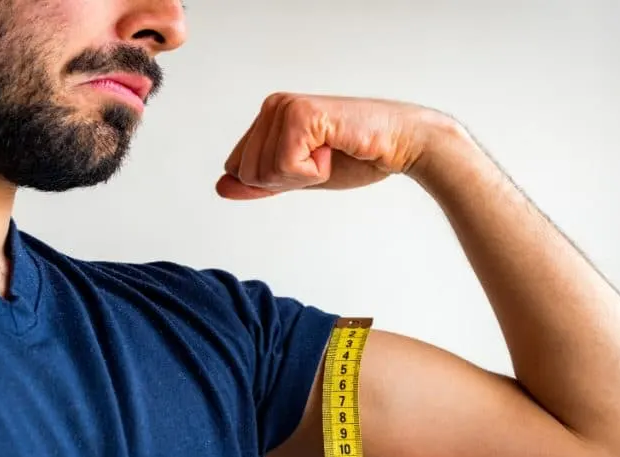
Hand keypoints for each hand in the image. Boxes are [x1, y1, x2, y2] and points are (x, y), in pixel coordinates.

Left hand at [216, 93, 451, 198]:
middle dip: (289, 181)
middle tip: (324, 159)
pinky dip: (313, 172)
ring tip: (331, 152)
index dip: (276, 182)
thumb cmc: (357, 157)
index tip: (311, 164)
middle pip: (248, 173)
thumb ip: (261, 182)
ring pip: (265, 172)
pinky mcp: (301, 114)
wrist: (399, 147)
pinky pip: (285, 166)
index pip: (239, 169)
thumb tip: (221, 186)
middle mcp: (272, 107)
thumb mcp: (299, 178)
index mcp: (268, 118)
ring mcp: (285, 107)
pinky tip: (334, 149)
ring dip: (304, 176)